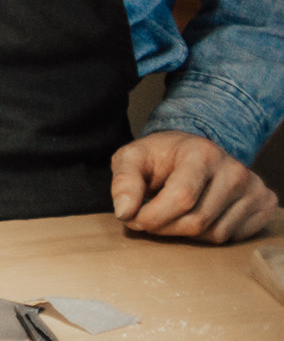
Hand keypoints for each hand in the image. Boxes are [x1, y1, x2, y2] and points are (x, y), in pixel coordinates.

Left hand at [110, 131, 277, 241]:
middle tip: (147, 221)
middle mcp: (234, 170)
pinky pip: (232, 238)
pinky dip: (207, 235)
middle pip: (198, 220)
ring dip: (185, 233)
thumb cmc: (160, 157)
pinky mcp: (263, 204)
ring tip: (172, 215)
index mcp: (201, 153)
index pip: (182, 197)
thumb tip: (124, 212)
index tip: (134, 220)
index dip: (154, 216)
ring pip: (215, 234)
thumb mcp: (132, 158)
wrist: (194, 151)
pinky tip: (196, 215)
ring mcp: (254, 188)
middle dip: (165, 228)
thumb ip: (124, 182)